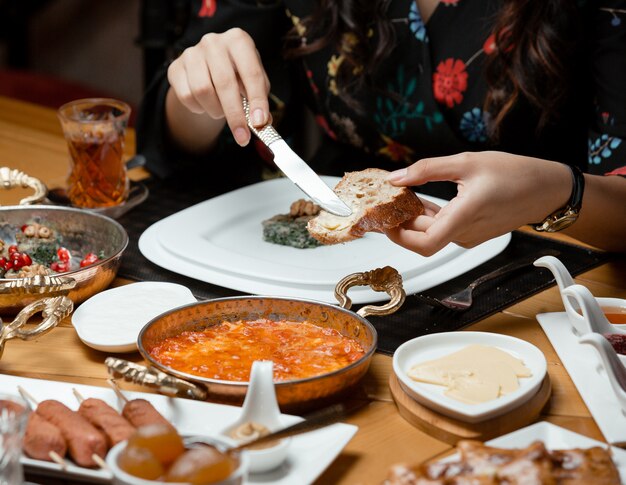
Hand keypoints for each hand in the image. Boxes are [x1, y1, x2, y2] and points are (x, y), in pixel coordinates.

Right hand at [167, 28, 270, 145]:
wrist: (206, 68)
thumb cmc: (236, 75)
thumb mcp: (252, 82)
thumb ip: (259, 101)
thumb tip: (262, 123)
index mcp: (238, 40)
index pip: (251, 73)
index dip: (257, 100)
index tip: (259, 122)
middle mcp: (214, 42)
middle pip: (225, 83)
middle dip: (235, 115)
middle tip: (242, 137)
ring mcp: (192, 53)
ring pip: (203, 91)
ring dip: (216, 110)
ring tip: (222, 111)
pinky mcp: (175, 67)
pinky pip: (187, 96)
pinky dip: (199, 108)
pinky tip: (205, 104)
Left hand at [384, 152, 571, 255]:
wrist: (547, 189)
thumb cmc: (515, 174)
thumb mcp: (466, 162)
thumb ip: (426, 170)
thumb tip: (396, 178)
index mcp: (463, 218)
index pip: (423, 244)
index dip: (398, 236)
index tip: (385, 219)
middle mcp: (464, 234)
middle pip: (422, 237)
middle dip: (400, 221)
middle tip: (386, 200)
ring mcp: (468, 236)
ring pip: (431, 232)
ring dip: (414, 218)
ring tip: (401, 195)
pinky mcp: (471, 233)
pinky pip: (443, 228)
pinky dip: (429, 216)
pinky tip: (421, 198)